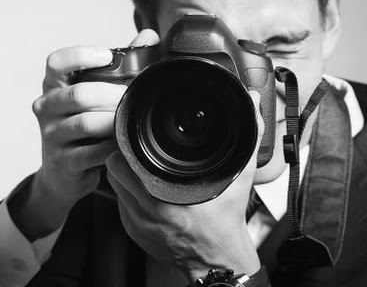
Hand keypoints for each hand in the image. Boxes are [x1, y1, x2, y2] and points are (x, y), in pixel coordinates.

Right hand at [9, 29, 158, 239]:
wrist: (64, 170)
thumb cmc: (85, 122)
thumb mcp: (95, 93)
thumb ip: (120, 66)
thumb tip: (149, 36)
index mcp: (54, 85)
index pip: (56, 62)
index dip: (81, 56)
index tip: (108, 56)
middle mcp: (46, 106)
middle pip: (79, 94)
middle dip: (113, 95)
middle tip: (134, 96)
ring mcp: (51, 135)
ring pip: (85, 122)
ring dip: (114, 120)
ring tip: (132, 118)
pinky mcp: (61, 161)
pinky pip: (91, 152)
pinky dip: (112, 146)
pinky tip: (124, 143)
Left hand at [106, 91, 263, 282]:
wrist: (219, 261)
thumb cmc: (227, 221)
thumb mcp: (240, 176)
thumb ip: (249, 137)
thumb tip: (252, 104)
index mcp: (167, 198)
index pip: (125, 159)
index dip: (128, 142)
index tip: (137, 135)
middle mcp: (147, 211)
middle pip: (114, 168)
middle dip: (124, 154)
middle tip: (138, 148)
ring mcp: (137, 224)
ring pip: (113, 184)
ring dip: (123, 172)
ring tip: (141, 166)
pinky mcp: (133, 232)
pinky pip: (118, 203)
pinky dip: (127, 191)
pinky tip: (144, 188)